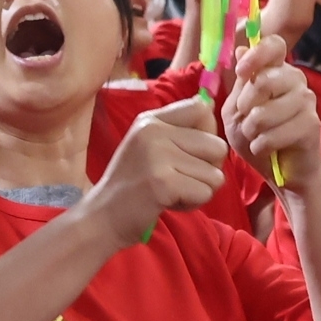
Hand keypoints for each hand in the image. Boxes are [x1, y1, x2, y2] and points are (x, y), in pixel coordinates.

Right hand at [80, 92, 229, 242]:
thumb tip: (210, 105)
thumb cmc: (132, 183)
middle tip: (179, 179)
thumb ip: (178, 127)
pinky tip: (168, 202)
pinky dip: (192, 204)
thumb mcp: (149, 144)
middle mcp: (154, 132)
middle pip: (217, 147)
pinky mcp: (163, 183)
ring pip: (215, 174)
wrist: (103, 215)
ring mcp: (157, 156)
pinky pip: (205, 193)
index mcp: (151, 120)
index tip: (189, 152)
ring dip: (199, 190)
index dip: (208, 134)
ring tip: (171, 191)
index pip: (202, 109)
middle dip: (208, 170)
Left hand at [223, 34, 320, 183]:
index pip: (273, 45)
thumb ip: (239, 84)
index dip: (256, 55)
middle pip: (264, 81)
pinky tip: (267, 149)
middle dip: (244, 107)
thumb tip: (240, 49)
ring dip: (251, 131)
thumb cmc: (258, 136)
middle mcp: (295, 80)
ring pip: (264, 113)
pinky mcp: (311, 124)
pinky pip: (273, 134)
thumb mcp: (237, 111)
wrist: (284, 170)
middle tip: (246, 121)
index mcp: (276, 71)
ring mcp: (306, 101)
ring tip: (257, 137)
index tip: (242, 72)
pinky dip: (261, 146)